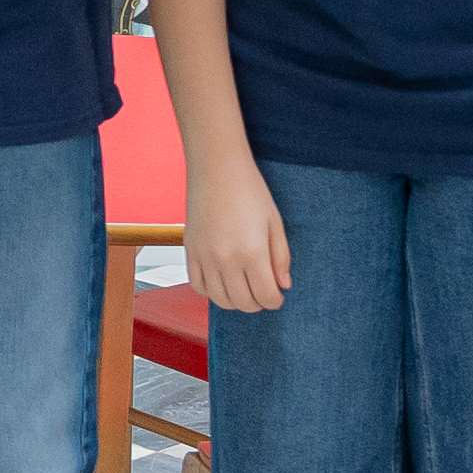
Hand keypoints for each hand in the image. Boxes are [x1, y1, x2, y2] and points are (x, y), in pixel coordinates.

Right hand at [185, 153, 290, 312]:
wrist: (216, 169)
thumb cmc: (250, 191)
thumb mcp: (275, 223)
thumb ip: (281, 257)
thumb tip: (283, 285)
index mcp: (252, 252)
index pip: (266, 296)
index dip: (275, 301)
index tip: (278, 295)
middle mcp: (225, 259)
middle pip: (243, 303)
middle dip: (258, 304)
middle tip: (264, 293)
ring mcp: (204, 257)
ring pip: (219, 299)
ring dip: (235, 301)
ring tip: (244, 290)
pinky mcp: (189, 251)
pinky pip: (198, 286)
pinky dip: (211, 292)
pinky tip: (222, 282)